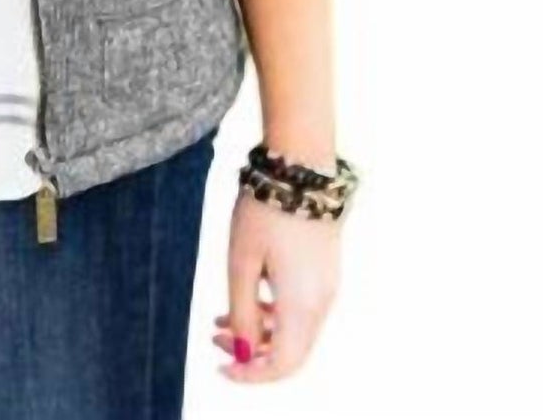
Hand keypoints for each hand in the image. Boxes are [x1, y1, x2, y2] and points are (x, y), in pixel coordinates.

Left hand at [213, 189, 340, 382]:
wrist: (300, 169)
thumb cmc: (265, 212)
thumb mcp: (241, 263)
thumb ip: (241, 312)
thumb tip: (240, 352)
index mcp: (302, 305)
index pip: (282, 364)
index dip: (252, 374)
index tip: (221, 366)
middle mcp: (322, 302)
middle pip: (291, 351)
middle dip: (252, 354)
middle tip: (214, 339)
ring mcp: (327, 286)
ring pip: (296, 330)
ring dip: (260, 331)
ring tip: (220, 318)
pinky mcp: (325, 270)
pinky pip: (301, 307)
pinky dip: (273, 313)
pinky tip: (246, 297)